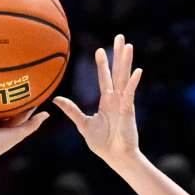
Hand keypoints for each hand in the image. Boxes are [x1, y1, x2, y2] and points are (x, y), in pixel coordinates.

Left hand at [54, 34, 142, 166]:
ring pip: (125, 78)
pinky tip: (138, 71)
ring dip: (126, 61)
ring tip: (129, 45)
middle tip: (120, 37)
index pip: (104, 78)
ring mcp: (123, 103)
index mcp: (107, 102)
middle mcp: (116, 99)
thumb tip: (56, 99)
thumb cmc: (102, 144)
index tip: (99, 50)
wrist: (115, 157)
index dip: (102, 64)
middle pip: (117, 72)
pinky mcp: (128, 110)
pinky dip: (133, 83)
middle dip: (118, 54)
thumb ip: (71, 110)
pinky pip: (130, 94)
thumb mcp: (83, 124)